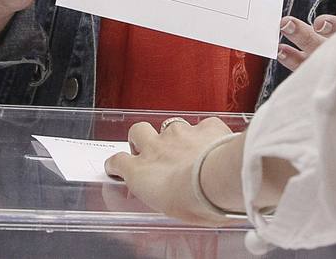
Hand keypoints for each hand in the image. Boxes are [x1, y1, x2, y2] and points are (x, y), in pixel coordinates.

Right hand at [105, 117, 237, 224]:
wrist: (218, 181)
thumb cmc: (194, 204)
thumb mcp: (170, 211)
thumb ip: (164, 198)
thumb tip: (173, 199)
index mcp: (141, 172)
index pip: (118, 162)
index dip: (117, 164)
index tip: (118, 167)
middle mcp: (156, 147)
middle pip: (137, 131)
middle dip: (141, 138)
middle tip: (150, 150)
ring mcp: (180, 133)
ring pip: (170, 124)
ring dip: (175, 135)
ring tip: (186, 150)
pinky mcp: (204, 127)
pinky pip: (202, 125)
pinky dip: (205, 133)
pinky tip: (212, 144)